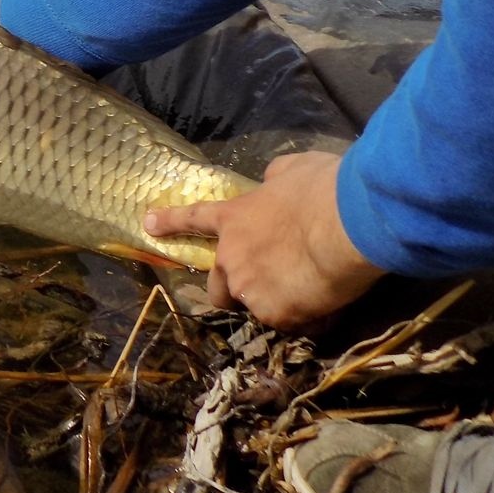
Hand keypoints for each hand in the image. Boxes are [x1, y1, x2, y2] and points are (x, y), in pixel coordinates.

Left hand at [143, 151, 384, 331]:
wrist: (344, 226)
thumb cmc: (320, 190)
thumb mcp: (294, 169)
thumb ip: (276, 177)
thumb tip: (272, 179)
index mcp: (233, 220)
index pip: (194, 220)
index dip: (170, 223)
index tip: (148, 225)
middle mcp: (231, 259)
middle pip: (218, 288)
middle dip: (232, 291)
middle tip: (262, 285)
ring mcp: (250, 290)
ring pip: (255, 308)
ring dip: (275, 304)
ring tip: (308, 293)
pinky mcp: (276, 315)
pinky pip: (291, 322)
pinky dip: (306, 318)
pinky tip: (327, 305)